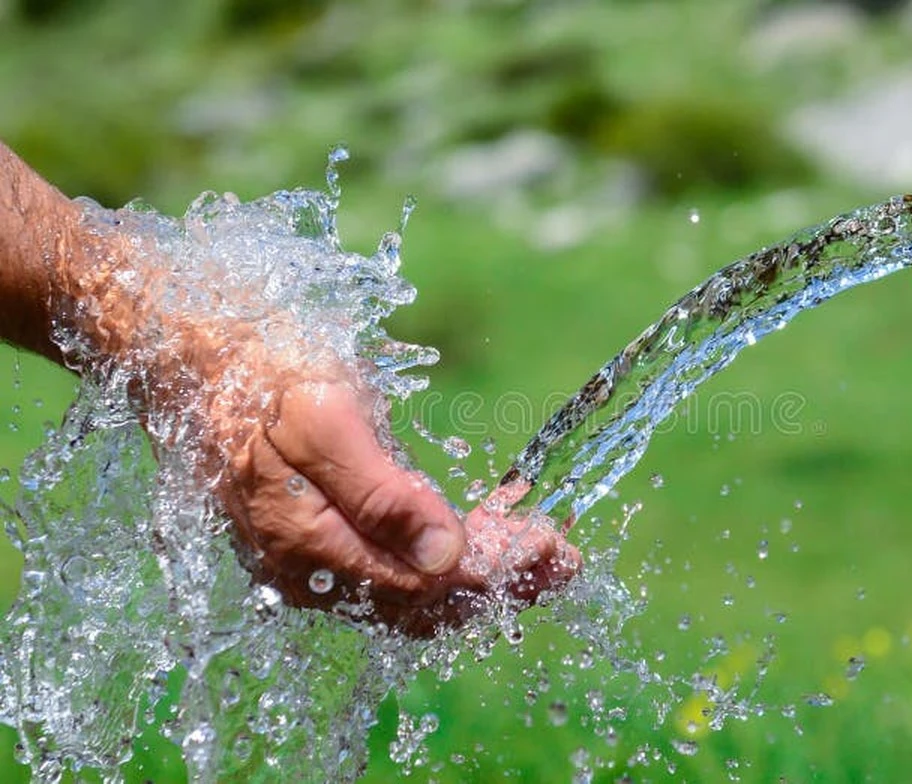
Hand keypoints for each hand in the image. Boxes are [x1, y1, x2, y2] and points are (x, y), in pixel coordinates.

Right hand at [217, 377, 579, 636]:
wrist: (189, 352)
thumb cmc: (261, 372)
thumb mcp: (324, 420)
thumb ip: (382, 495)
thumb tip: (446, 557)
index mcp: (309, 548)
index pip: (424, 588)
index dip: (496, 574)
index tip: (553, 549)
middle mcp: (309, 571)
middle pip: (425, 600)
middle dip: (502, 581)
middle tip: (566, 558)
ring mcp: (312, 558)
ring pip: (414, 585)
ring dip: (483, 567)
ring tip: (543, 544)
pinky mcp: (320, 536)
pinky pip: (395, 560)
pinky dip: (450, 546)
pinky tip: (491, 518)